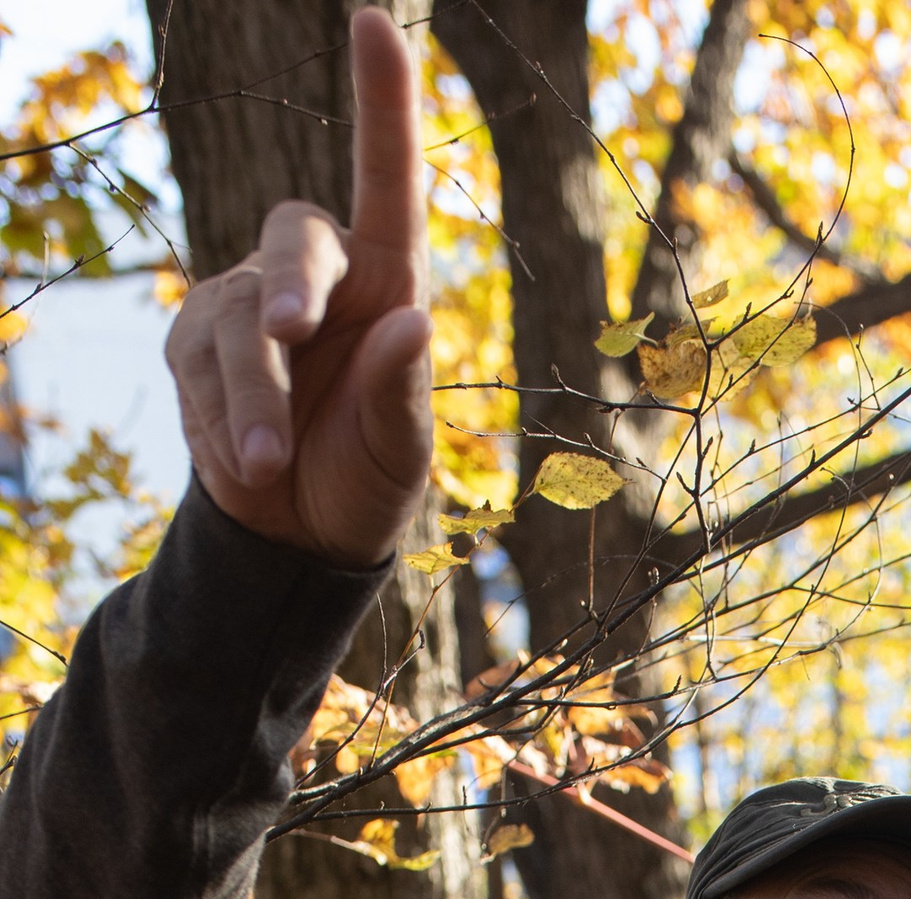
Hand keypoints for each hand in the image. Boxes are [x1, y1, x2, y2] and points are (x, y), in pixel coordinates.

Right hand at [164, 8, 432, 567]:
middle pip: (294, 241)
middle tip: (291, 334)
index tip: (372, 23)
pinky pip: (197, 363)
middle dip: (291, 289)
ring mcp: (248, 299)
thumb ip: (400, 394)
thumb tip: (411, 325)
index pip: (386, 182)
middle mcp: (318, 275)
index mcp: (387, 283)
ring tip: (270, 467)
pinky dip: (222, 418)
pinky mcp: (196, 338)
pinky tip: (248, 463)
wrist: (298, 533)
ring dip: (254, 398)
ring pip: (239, 319)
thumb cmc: (367, 479)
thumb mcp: (399, 455)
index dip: (381, 103)